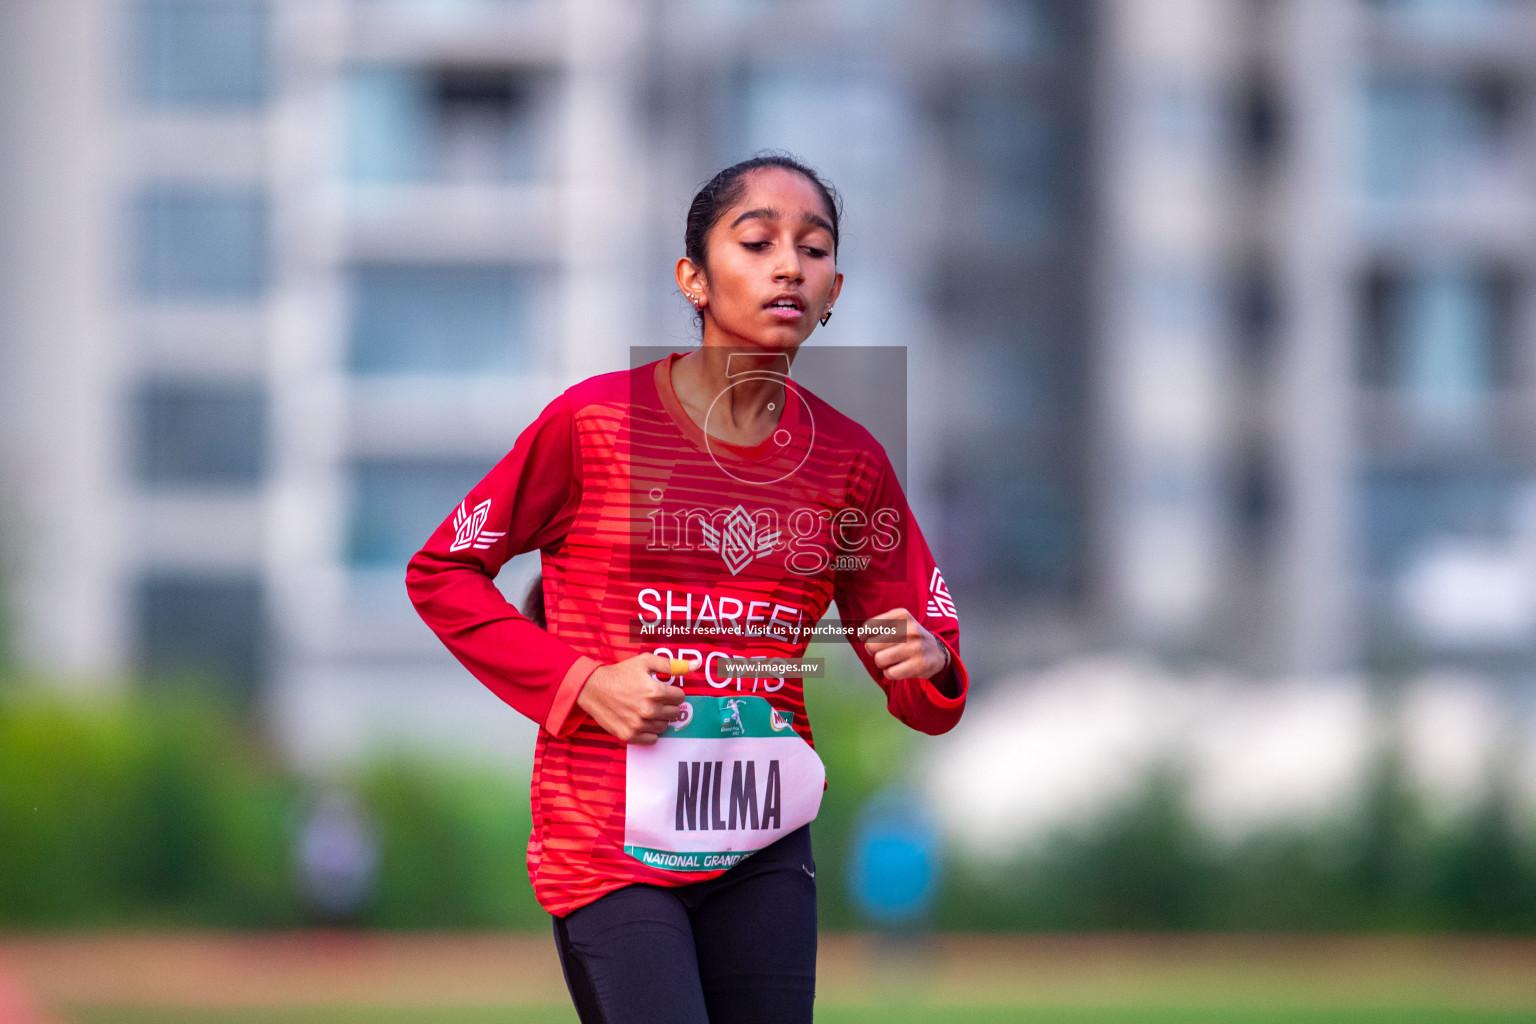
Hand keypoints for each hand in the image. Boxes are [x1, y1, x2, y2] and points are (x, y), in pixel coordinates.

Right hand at [576, 654, 696, 744]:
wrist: (593, 689)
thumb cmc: (621, 674)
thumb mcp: (646, 662)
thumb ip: (673, 664)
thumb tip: (697, 665)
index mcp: (655, 691)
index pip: (681, 697)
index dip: (673, 692)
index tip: (662, 690)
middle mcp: (649, 710)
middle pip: (674, 713)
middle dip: (668, 705)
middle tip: (654, 699)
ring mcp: (639, 725)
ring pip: (664, 727)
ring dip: (659, 719)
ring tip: (646, 709)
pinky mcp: (630, 736)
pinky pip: (652, 740)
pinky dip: (650, 732)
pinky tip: (641, 721)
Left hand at [860, 607, 947, 681]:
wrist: (937, 651)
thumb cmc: (909, 637)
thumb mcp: (898, 622)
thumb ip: (877, 625)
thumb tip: (860, 635)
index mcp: (902, 615)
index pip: (868, 628)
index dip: (866, 637)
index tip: (875, 638)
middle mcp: (910, 629)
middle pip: (871, 645)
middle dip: (873, 651)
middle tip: (883, 651)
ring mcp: (915, 647)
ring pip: (879, 660)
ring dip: (882, 663)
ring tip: (892, 659)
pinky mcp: (919, 665)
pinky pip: (890, 673)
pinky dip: (890, 673)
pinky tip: (899, 668)